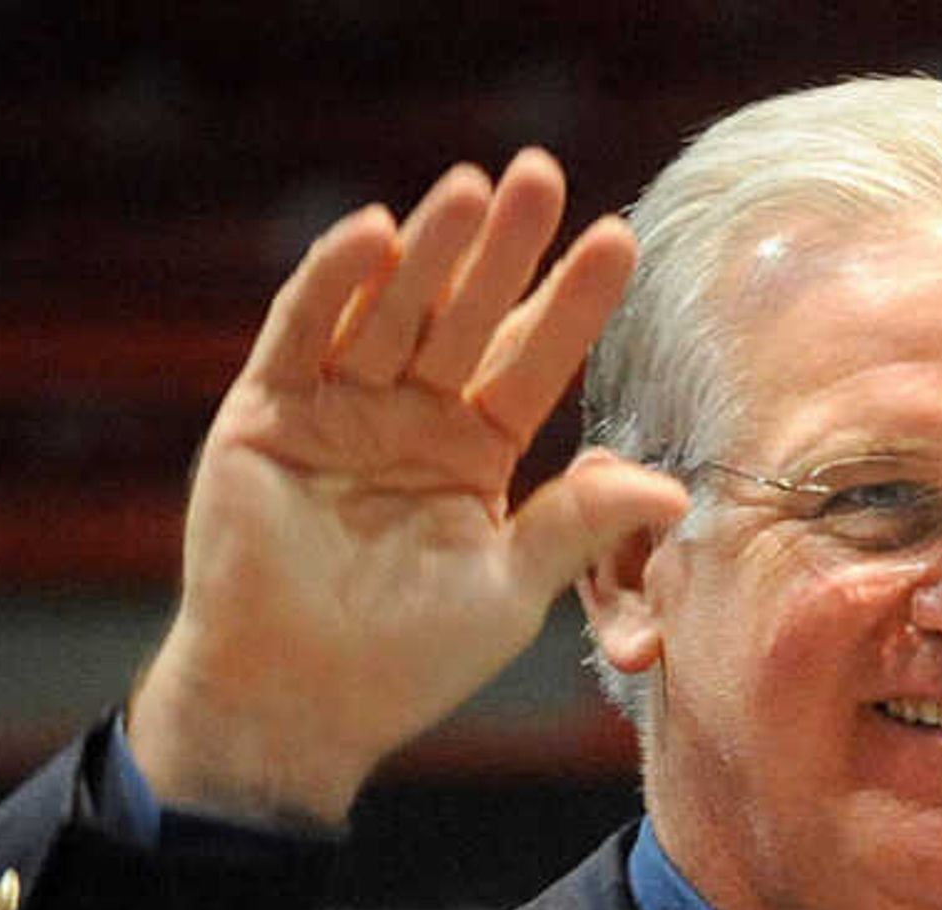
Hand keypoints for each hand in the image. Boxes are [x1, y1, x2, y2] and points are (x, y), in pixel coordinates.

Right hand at [125, 150, 692, 827]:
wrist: (302, 701)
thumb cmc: (409, 659)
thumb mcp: (511, 587)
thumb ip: (578, 527)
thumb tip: (673, 489)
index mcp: (474, 452)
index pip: (535, 361)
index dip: (572, 303)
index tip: (620, 237)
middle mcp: (409, 415)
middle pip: (466, 316)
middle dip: (503, 249)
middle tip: (543, 175)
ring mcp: (337, 407)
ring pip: (390, 310)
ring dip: (430, 249)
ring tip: (473, 188)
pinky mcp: (268, 413)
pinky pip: (301, 331)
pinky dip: (334, 283)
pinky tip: (376, 234)